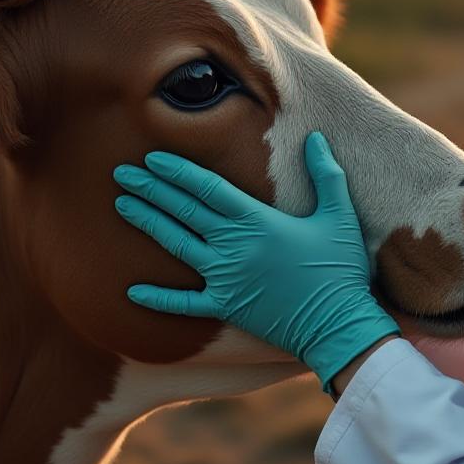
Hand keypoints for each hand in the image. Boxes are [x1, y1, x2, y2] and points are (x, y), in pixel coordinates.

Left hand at [112, 131, 399, 392]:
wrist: (339, 325)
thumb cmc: (341, 269)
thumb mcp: (339, 215)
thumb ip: (326, 175)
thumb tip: (317, 139)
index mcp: (256, 220)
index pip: (206, 187)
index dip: (176, 171)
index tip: (152, 158)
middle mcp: (233, 246)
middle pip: (183, 210)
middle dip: (151, 189)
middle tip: (122, 172)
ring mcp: (225, 278)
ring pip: (177, 244)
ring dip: (148, 223)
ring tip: (122, 205)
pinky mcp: (226, 308)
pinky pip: (184, 304)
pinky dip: (158, 298)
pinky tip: (131, 291)